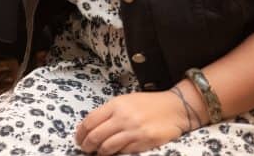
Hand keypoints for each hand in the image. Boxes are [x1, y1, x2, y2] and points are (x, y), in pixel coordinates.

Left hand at [75, 91, 189, 154]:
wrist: (174, 108)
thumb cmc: (149, 104)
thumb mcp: (126, 101)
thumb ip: (110, 112)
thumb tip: (92, 126)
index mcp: (116, 105)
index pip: (90, 121)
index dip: (80, 133)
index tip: (79, 139)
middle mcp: (122, 117)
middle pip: (95, 136)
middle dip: (87, 145)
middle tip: (86, 149)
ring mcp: (133, 130)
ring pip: (106, 147)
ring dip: (100, 152)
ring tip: (99, 152)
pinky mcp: (143, 142)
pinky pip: (123, 152)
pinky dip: (116, 153)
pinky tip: (115, 152)